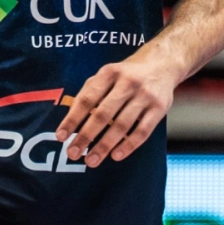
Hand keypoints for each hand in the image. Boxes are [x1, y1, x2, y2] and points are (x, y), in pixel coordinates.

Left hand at [56, 56, 177, 168]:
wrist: (162, 64)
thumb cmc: (127, 74)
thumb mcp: (107, 74)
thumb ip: (90, 92)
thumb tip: (71, 120)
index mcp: (108, 73)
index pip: (86, 99)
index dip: (72, 119)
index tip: (61, 136)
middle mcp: (126, 83)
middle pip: (102, 114)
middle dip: (86, 136)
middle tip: (73, 153)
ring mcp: (144, 96)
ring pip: (121, 125)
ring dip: (104, 145)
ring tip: (91, 160)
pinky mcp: (159, 108)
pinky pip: (142, 131)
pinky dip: (128, 145)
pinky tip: (115, 156)